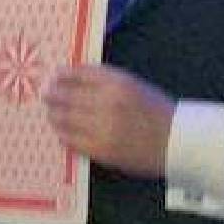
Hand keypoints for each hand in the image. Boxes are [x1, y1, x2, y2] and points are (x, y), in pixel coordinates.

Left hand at [43, 65, 174, 178]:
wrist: (178, 142)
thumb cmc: (157, 111)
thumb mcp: (135, 85)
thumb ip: (106, 81)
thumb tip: (73, 79)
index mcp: (119, 82)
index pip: (78, 73)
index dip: (61, 75)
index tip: (54, 76)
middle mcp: (108, 103)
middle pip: (65, 95)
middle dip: (51, 94)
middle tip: (45, 95)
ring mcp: (103, 127)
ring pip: (63, 119)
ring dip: (54, 115)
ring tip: (52, 113)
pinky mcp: (101, 150)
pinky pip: (71, 140)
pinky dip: (63, 134)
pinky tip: (63, 132)